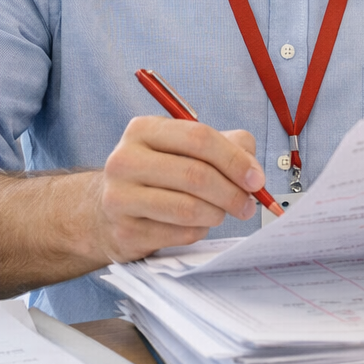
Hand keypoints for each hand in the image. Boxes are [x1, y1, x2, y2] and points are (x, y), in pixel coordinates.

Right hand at [94, 117, 264, 263]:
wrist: (107, 211)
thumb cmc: (158, 175)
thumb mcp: (185, 148)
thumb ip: (226, 146)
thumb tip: (253, 169)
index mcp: (143, 130)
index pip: (199, 138)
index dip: (234, 159)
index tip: (256, 179)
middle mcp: (125, 160)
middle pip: (195, 175)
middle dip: (232, 192)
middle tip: (247, 204)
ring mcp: (120, 198)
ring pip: (188, 208)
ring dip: (217, 214)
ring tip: (222, 213)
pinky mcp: (125, 232)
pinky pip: (179, 234)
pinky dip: (199, 231)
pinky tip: (197, 224)